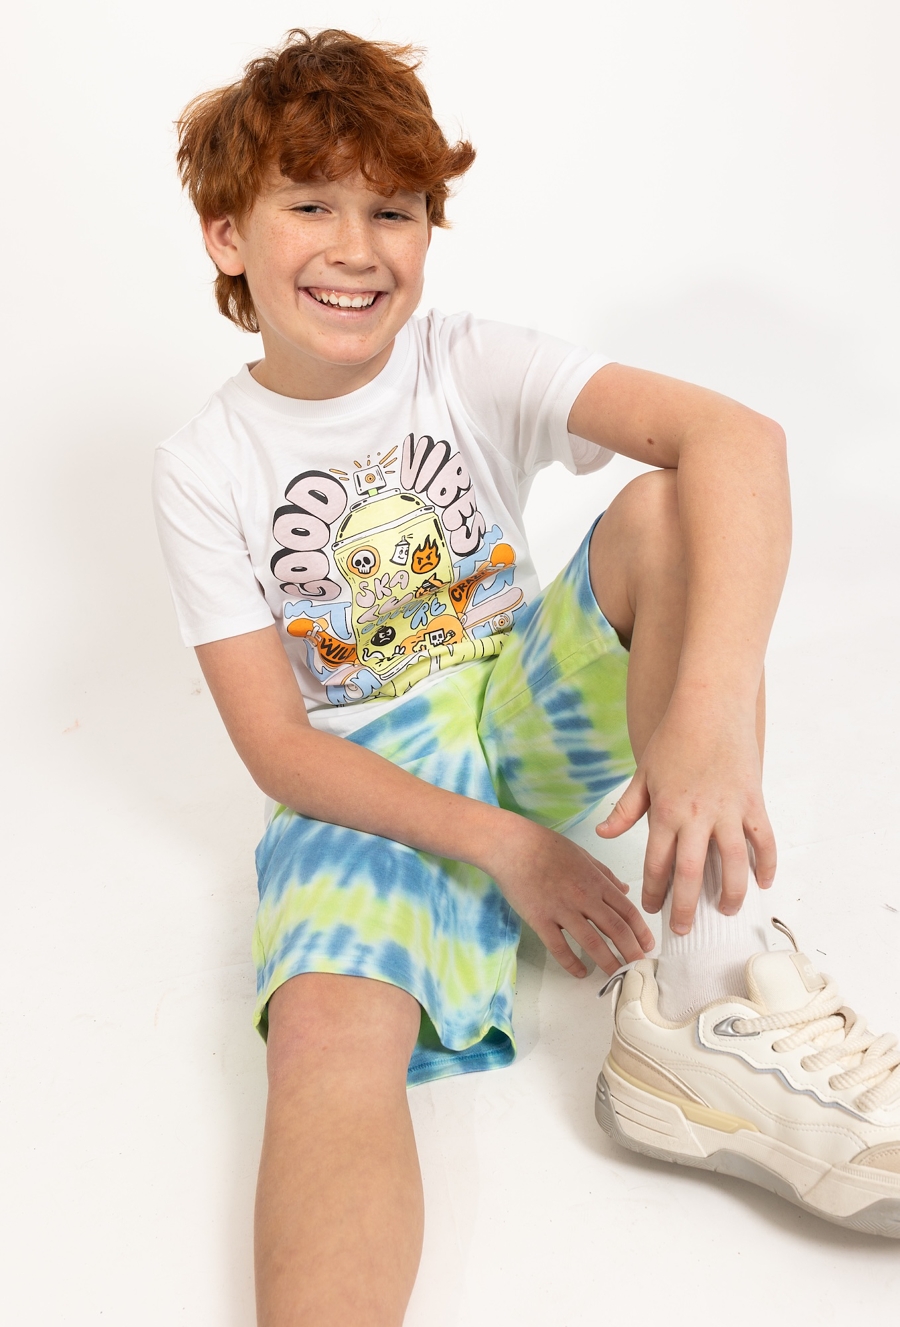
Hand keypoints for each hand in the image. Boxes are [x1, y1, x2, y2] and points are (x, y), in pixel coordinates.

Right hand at [481, 817, 655, 976]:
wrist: (512, 845)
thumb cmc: (545, 846)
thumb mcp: (582, 855)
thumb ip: (605, 874)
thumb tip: (624, 890)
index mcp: (596, 881)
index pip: (626, 910)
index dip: (641, 931)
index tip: (648, 946)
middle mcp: (584, 897)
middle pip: (616, 929)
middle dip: (632, 951)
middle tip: (640, 968)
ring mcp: (562, 909)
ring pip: (592, 942)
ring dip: (608, 962)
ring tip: (618, 976)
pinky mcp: (540, 919)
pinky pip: (559, 947)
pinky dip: (572, 963)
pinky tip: (580, 973)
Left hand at [595, 696, 775, 933]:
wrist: (710, 706)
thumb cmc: (673, 738)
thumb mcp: (643, 773)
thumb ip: (625, 808)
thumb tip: (603, 833)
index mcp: (666, 811)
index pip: (657, 863)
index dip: (653, 891)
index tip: (651, 909)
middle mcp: (697, 815)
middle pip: (692, 873)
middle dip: (687, 907)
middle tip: (683, 930)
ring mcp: (729, 809)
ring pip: (733, 863)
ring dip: (731, 892)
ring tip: (726, 910)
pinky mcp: (753, 801)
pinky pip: (763, 839)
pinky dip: (766, 863)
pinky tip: (762, 882)